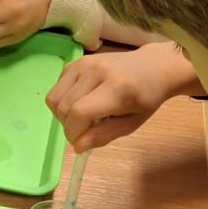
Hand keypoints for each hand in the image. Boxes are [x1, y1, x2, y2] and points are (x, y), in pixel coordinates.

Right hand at [46, 42, 201, 150]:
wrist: (153, 67)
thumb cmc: (146, 98)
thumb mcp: (131, 124)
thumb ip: (103, 136)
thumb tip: (78, 147)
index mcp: (117, 88)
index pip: (79, 113)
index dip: (74, 133)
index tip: (81, 142)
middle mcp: (97, 70)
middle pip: (64, 107)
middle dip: (69, 127)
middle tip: (84, 130)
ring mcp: (84, 63)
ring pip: (54, 98)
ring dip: (62, 115)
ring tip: (81, 117)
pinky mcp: (75, 62)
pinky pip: (56, 88)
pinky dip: (63, 101)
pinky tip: (80, 101)